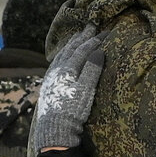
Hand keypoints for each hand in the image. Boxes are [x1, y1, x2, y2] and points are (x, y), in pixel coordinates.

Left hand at [32, 25, 106, 151]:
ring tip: (78, 36)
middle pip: (71, 48)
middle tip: (90, 26)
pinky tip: (64, 56)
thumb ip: (92, 70)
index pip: (83, 50)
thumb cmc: (72, 111)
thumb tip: (99, 51)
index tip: (106, 32)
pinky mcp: (49, 85)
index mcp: (67, 68)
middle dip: (82, 37)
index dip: (95, 40)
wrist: (54, 130)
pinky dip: (63, 54)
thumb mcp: (85, 91)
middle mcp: (57, 69)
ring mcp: (51, 76)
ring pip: (62, 54)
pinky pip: (56, 62)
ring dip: (71, 44)